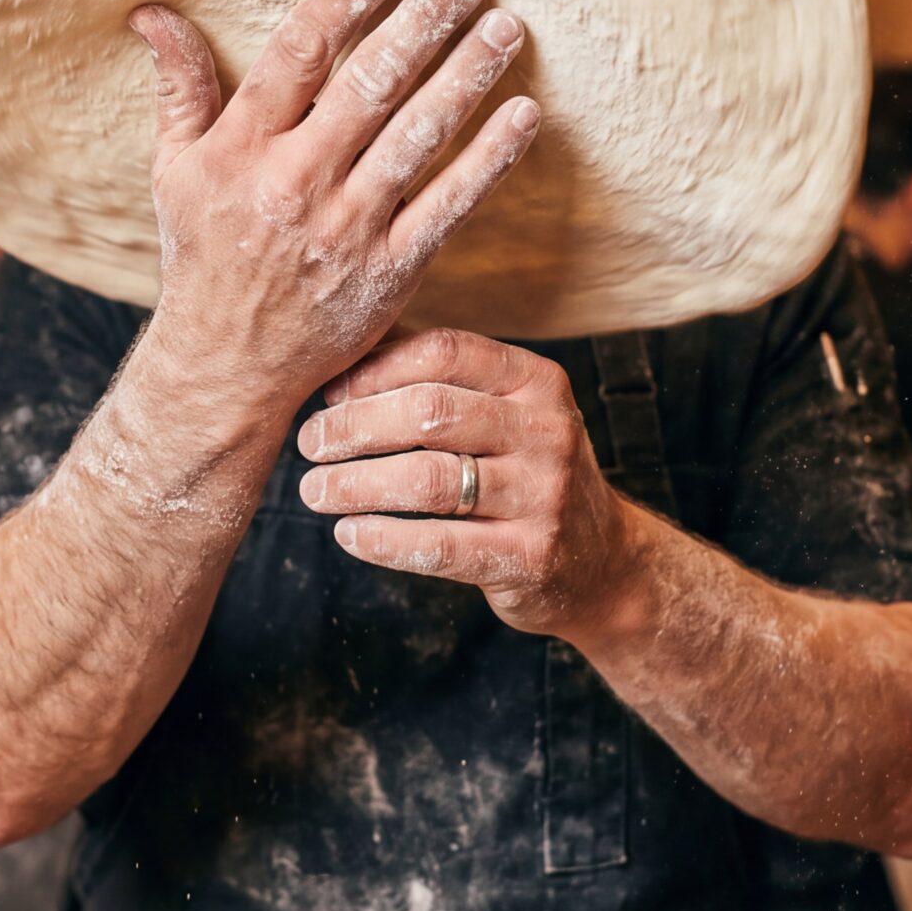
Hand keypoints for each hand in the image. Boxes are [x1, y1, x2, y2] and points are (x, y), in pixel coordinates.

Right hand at [127, 0, 539, 419]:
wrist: (225, 367)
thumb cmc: (203, 255)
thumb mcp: (174, 169)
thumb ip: (179, 87)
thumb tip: (152, 11)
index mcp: (240, 148)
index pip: (299, 52)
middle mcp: (294, 183)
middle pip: (370, 84)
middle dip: (424, 21)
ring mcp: (346, 229)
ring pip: (417, 137)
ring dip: (468, 76)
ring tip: (507, 26)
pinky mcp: (390, 272)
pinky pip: (449, 205)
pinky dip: (490, 159)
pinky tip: (524, 115)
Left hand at [296, 328, 639, 642]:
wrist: (602, 562)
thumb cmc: (525, 473)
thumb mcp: (507, 413)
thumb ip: (442, 378)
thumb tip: (349, 348)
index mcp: (536, 382)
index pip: (444, 352)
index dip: (376, 369)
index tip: (329, 392)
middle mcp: (548, 431)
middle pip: (429, 413)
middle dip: (354, 427)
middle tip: (309, 443)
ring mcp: (545, 496)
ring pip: (428, 480)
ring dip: (355, 484)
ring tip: (315, 490)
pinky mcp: (530, 557)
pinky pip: (440, 545)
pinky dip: (383, 539)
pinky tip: (349, 534)